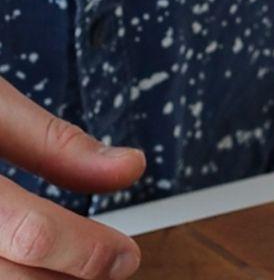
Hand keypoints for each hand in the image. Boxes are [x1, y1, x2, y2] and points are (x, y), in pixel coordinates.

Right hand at [0, 79, 143, 278]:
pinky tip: (40, 269)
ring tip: (79, 270)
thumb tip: (130, 166)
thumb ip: (55, 141)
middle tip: (113, 267)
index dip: (88, 251)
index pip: (32, 234)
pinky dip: (13, 273)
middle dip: (69, 277)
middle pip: (10, 276)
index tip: (127, 256)